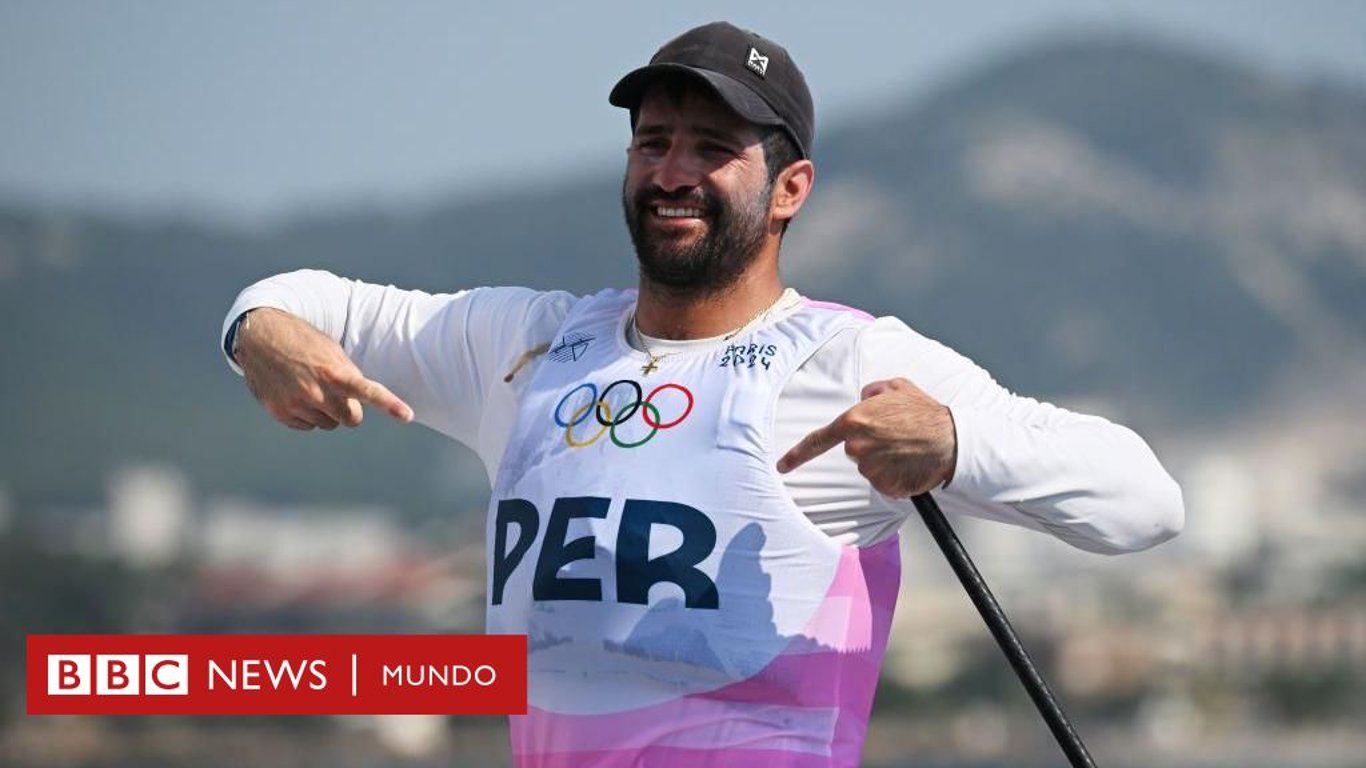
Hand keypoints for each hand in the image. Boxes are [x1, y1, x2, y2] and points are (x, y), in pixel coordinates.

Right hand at [234, 308, 413, 430]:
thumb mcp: (331, 351)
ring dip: (327, 411)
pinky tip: (295, 394)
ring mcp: (296, 405)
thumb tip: (361, 400)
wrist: (259, 336)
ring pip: (329, 424)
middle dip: (350, 409)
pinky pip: (308, 426)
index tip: (408, 416)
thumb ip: (349, 375)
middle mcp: (315, 392)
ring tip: (310, 385)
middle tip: (337, 391)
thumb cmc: (303, 342)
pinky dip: (307, 415)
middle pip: (352, 419)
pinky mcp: (280, 413)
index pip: (367, 391)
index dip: (389, 404)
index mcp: (333, 372)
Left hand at [777, 377, 955, 497]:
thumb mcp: (896, 386)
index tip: (782, 466)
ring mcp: (871, 469)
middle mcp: (858, 446)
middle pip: (852, 450)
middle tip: (896, 435)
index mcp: (855, 421)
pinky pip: (882, 482)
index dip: (798, 455)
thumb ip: (871, 392)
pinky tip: (909, 463)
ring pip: (868, 467)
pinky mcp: (885, 486)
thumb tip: (864, 400)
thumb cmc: (925, 412)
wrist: (952, 440)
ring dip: (883, 460)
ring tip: (906, 448)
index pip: (819, 440)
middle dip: (869, 443)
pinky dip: (893, 476)